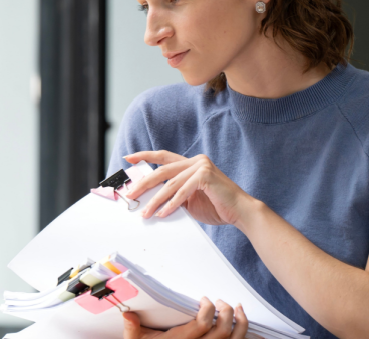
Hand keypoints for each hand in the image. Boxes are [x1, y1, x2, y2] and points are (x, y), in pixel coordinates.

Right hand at [122, 297, 247, 338]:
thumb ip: (132, 329)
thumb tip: (128, 314)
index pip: (204, 322)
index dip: (208, 308)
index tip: (204, 300)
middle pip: (224, 330)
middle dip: (226, 311)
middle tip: (220, 302)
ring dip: (241, 322)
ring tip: (238, 309)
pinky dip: (243, 335)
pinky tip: (241, 325)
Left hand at [123, 151, 255, 224]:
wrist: (240, 212)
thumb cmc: (216, 206)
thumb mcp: (189, 200)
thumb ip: (174, 195)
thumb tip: (151, 200)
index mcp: (191, 163)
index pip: (163, 157)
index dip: (145, 156)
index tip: (128, 158)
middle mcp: (196, 161)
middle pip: (162, 170)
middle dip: (144, 183)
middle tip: (131, 194)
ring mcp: (201, 166)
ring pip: (170, 183)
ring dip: (156, 200)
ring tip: (146, 212)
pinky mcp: (205, 176)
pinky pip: (182, 191)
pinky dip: (171, 204)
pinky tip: (163, 213)